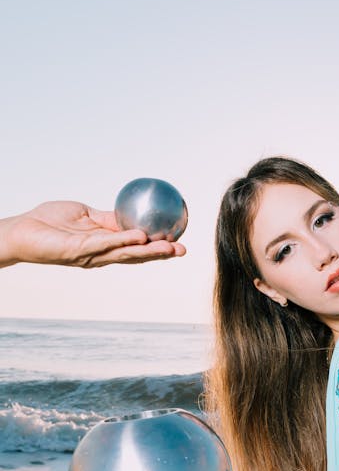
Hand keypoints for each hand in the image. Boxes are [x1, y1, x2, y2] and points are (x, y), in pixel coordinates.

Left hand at [2, 201, 186, 268]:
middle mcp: (101, 254)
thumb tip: (128, 214)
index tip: (178, 242)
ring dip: (149, 252)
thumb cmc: (50, 222)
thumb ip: (105, 218)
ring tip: (170, 248)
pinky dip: (123, 241)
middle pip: (136, 256)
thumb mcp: (84, 214)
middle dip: (161, 255)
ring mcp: (91, 255)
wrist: (22, 230)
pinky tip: (140, 237)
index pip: (135, 248)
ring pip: (125, 254)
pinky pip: (104, 244)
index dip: (157, 247)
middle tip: (184, 250)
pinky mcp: (78, 252)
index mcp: (105, 245)